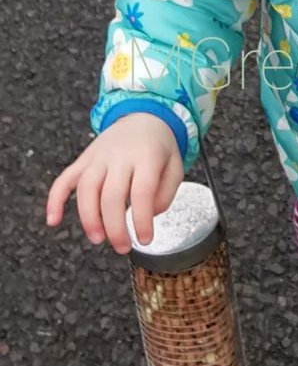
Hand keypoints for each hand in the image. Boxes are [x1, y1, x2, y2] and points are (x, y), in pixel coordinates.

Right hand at [46, 114, 183, 252]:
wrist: (142, 118)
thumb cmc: (160, 149)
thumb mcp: (175, 167)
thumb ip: (165, 194)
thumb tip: (147, 216)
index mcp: (146, 157)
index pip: (141, 192)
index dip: (142, 220)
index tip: (145, 240)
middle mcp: (119, 156)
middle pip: (111, 195)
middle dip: (115, 227)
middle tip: (122, 247)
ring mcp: (98, 157)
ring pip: (86, 189)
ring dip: (89, 218)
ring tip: (98, 239)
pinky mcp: (83, 160)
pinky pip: (64, 179)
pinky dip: (55, 200)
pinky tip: (53, 221)